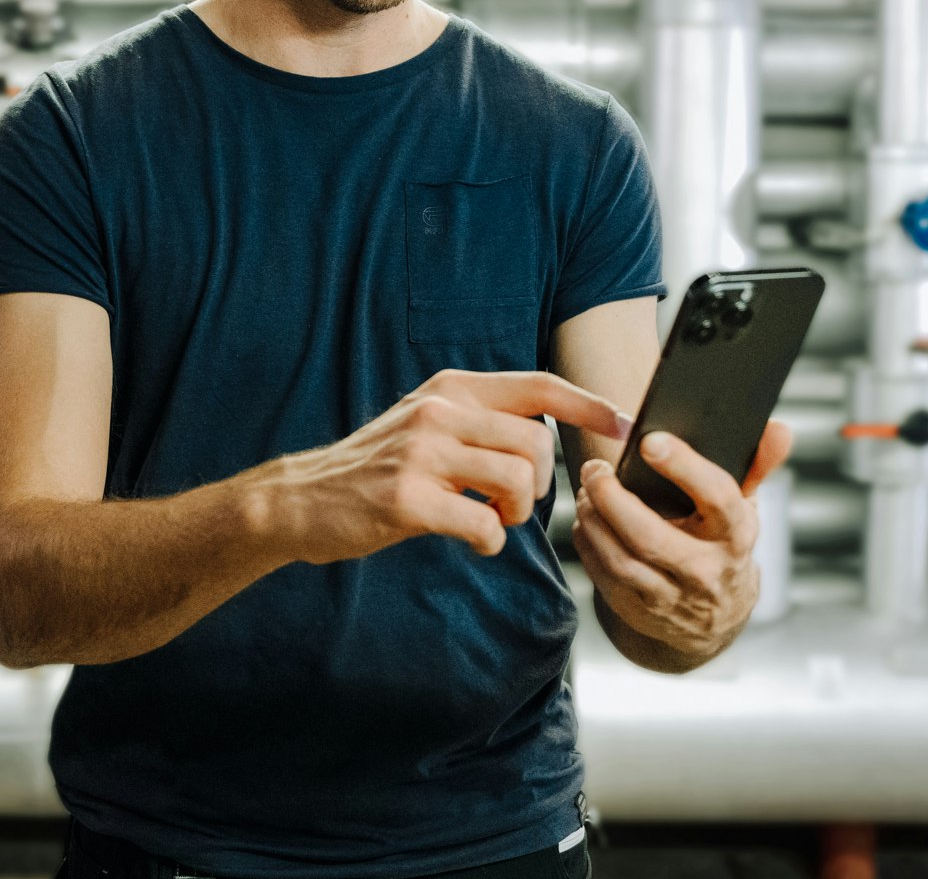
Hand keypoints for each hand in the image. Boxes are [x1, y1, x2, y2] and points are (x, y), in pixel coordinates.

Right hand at [266, 370, 633, 563]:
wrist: (302, 499)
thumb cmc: (375, 468)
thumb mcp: (427, 423)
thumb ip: (480, 420)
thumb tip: (546, 434)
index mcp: (451, 388)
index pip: (538, 385)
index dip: (589, 405)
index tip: (625, 425)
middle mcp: (439, 411)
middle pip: (536, 442)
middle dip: (541, 483)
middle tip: (512, 502)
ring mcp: (421, 453)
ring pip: (517, 479)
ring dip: (517, 513)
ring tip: (492, 519)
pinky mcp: (407, 498)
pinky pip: (484, 525)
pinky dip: (489, 541)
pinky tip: (470, 538)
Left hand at [572, 419, 793, 663]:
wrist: (715, 616)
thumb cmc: (722, 543)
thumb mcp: (743, 507)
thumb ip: (757, 465)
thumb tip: (779, 428)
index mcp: (737, 536)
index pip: (718, 499)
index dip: (685, 467)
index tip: (650, 441)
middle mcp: (706, 571)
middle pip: (652, 537)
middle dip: (613, 498)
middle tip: (595, 468)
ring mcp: (671, 596)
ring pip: (621, 560)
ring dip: (594, 519)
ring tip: (587, 489)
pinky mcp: (639, 610)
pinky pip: (603, 575)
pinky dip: (587, 542)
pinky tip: (586, 518)